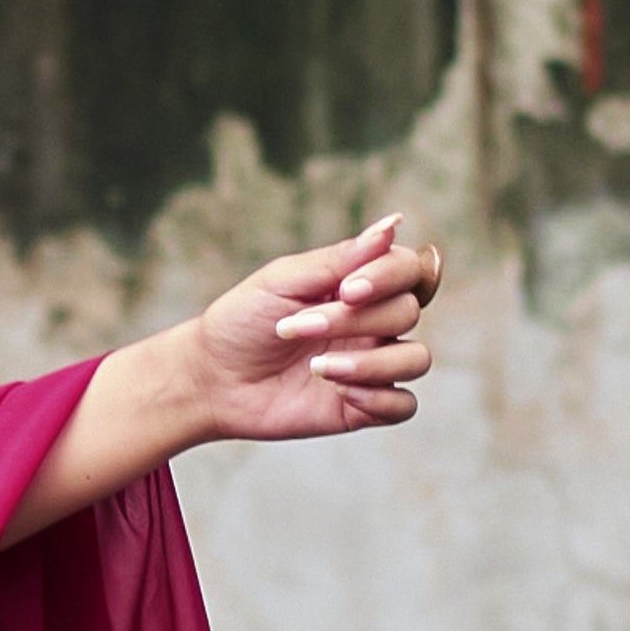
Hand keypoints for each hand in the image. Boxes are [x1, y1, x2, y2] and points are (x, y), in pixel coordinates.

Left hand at [181, 212, 442, 442]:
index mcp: (359, 285)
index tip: (347, 290)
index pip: (409, 269)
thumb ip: (341, 257)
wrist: (212, 377)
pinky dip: (380, 398)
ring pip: (417, 360)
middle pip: (408, 311)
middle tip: (299, 328)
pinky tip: (339, 393)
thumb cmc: (243, 321)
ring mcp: (371, 364)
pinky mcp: (363, 406)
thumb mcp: (284, 280)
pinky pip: (403, 405)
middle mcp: (373, 323)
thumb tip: (393, 224)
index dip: (389, 276)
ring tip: (317, 368)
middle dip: (355, 320)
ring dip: (372, 363)